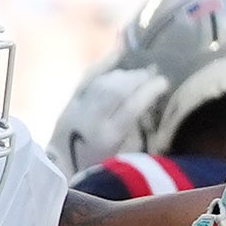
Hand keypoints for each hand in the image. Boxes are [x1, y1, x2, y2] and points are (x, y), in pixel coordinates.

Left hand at [51, 63, 171, 170]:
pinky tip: (116, 57)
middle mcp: (93, 120)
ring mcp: (79, 109)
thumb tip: (150, 103)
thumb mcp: (121, 155)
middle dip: (138, 78)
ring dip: (123, 74)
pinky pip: (87, 78)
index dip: (150, 90)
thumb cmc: (98, 166)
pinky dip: (103, 66)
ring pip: (104, 82)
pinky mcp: (70, 102)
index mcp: (110, 137)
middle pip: (118, 89)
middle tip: (151, 74)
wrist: (62, 168)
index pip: (133, 106)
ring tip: (136, 73)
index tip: (163, 82)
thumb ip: (134, 131)